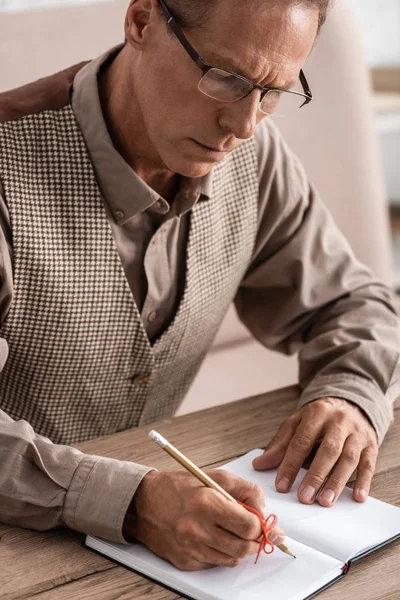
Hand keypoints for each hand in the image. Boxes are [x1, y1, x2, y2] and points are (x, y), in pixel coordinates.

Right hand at [124, 469, 284, 570]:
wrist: (143, 504)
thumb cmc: (178, 487)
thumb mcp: (214, 477)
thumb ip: (245, 490)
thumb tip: (264, 511)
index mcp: (207, 503)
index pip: (249, 526)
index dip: (260, 525)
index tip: (260, 522)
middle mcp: (198, 529)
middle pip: (244, 547)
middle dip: (254, 540)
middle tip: (251, 530)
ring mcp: (191, 549)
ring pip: (232, 559)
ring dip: (238, 547)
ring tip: (230, 531)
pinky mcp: (185, 562)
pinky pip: (215, 564)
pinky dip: (220, 553)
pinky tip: (212, 538)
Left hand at [252, 398, 378, 506]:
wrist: (350, 403)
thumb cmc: (320, 417)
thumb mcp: (297, 423)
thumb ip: (280, 444)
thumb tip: (259, 465)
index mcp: (316, 414)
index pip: (302, 441)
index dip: (291, 464)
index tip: (282, 485)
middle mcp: (339, 422)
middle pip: (328, 450)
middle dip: (316, 475)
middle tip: (304, 497)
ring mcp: (357, 433)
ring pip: (348, 458)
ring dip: (337, 481)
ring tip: (325, 501)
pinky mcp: (371, 445)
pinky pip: (368, 464)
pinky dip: (364, 481)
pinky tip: (357, 497)